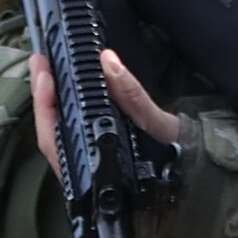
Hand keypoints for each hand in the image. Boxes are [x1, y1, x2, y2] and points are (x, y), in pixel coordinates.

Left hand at [30, 44, 182, 181]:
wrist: (197, 177)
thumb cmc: (179, 161)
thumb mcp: (159, 127)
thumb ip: (133, 97)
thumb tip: (108, 61)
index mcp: (93, 171)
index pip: (52, 138)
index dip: (44, 104)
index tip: (44, 73)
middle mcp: (86, 171)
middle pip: (51, 133)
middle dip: (43, 96)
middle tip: (40, 61)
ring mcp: (91, 163)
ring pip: (61, 132)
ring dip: (54, 101)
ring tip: (49, 70)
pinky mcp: (100, 155)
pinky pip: (76, 131)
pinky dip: (69, 108)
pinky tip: (70, 91)